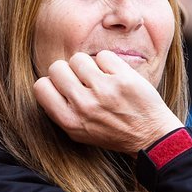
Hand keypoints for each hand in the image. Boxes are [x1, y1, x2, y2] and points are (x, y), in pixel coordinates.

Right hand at [33, 51, 182, 153]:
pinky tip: (115, 76)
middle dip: (68, 71)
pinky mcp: (123, 79)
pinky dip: (108, 63)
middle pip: (57, 68)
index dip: (51, 83)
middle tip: (83, 80)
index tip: (64, 87)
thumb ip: (61, 110)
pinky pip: (103, 55)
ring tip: (99, 78)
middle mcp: (84, 106)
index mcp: (71, 121)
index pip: (41, 87)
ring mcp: (104, 91)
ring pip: (78, 58)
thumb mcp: (80, 133)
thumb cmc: (113, 133)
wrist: (150, 136)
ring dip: (88, 65)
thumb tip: (47, 84)